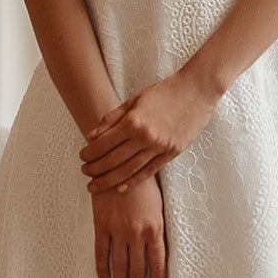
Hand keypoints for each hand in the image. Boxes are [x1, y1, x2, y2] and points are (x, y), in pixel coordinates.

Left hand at [80, 72, 219, 193]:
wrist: (196, 90)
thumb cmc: (165, 91)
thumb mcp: (135, 99)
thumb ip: (112, 118)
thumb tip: (91, 136)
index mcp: (134, 122)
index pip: (104, 144)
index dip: (89, 153)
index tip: (81, 158)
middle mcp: (146, 137)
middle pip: (114, 161)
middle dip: (96, 170)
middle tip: (85, 173)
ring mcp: (160, 147)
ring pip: (130, 170)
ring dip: (110, 180)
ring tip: (96, 186)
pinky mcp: (172, 152)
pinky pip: (150, 171)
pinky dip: (134, 181)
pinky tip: (121, 187)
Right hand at [90, 184, 167, 277]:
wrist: (120, 166)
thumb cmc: (144, 185)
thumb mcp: (159, 206)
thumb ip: (158, 229)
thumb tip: (159, 252)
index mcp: (155, 228)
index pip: (158, 264)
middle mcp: (137, 233)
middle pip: (139, 269)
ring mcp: (118, 231)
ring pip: (120, 265)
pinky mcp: (102, 226)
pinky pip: (101, 253)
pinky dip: (102, 269)